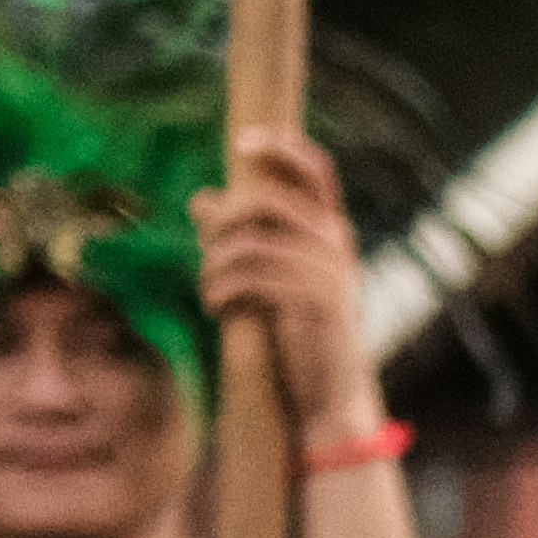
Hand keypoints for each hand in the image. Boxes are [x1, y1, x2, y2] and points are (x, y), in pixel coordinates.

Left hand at [193, 125, 385, 438]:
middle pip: (264, 202)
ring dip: (215, 265)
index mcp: (331, 232)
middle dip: (221, 223)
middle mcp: (336, 245)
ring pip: (249, 242)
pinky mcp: (312, 303)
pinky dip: (221, 290)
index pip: (315, 171)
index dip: (281, 148)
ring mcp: (328, 273)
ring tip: (209, 290)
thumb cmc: (297, 333)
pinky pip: (249, 277)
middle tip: (206, 248)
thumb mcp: (273, 278)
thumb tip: (201, 198)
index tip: (242, 143)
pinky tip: (217, 308)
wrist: (327, 395)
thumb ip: (241, 236)